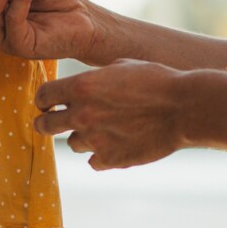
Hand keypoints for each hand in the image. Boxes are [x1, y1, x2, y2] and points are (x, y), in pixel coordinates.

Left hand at [34, 61, 187, 169]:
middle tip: (53, 122)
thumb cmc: (157, 80)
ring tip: (103, 130)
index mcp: (81, 86)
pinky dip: (101, 155)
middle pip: (45, 125)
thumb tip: (84, 84)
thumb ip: (96, 77)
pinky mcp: (111, 159)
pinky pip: (93, 161)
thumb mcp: (122, 65)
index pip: (43, 95)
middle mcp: (82, 114)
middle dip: (47, 122)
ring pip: (73, 144)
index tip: (47, 103)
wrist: (183, 108)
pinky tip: (115, 145)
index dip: (44, 99)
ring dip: (82, 138)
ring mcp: (95, 140)